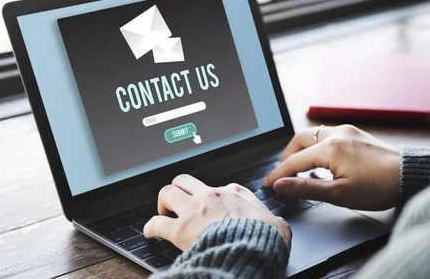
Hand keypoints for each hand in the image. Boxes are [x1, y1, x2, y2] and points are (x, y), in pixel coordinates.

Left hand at [144, 174, 291, 250]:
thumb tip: (279, 226)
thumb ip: (274, 221)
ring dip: (163, 202)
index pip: (218, 187)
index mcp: (235, 193)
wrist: (252, 249)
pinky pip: (156, 223)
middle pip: (185, 180)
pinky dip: (151, 227)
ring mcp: (194, 210)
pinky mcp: (181, 229)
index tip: (211, 206)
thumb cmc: (265, 237)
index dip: (212, 197)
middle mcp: (212, 196)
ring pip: (167, 192)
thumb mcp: (277, 224)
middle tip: (179, 202)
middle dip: (179, 189)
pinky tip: (150, 232)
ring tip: (163, 212)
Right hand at [262, 125, 399, 210]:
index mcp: (330, 148)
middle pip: (299, 139)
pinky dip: (317, 146)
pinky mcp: (356, 134)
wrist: (410, 175)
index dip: (278, 174)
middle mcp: (336, 134)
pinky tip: (321, 161)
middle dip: (287, 156)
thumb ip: (306, 188)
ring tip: (300, 169)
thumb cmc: (379, 187)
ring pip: (313, 134)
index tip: (267, 184)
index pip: (294, 161)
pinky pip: (328, 135)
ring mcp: (347, 131)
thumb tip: (281, 185)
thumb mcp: (338, 194)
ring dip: (302, 149)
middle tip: (283, 174)